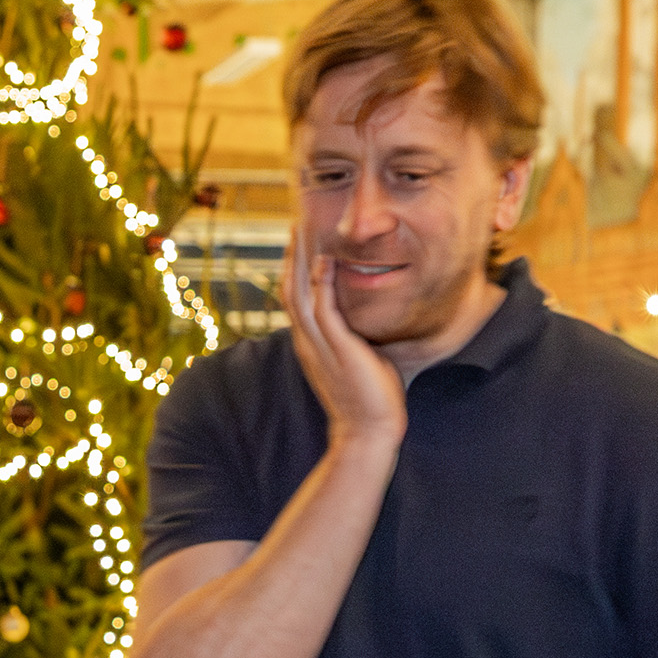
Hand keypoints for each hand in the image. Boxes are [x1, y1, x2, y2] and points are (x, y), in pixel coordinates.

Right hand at [282, 221, 407, 453]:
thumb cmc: (368, 399)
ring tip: (305, 231)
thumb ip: (354, 335)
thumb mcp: (356, 358)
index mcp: (311, 344)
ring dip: (301, 260)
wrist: (368, 433)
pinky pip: (323, 310)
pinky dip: (322, 283)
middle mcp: (309, 342)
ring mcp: (320, 346)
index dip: (295, 267)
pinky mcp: (338, 350)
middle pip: (289, 289)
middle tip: (297, 223)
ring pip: (299, 294)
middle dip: (292, 255)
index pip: (294, 297)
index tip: (302, 241)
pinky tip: (327, 259)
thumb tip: (367, 315)